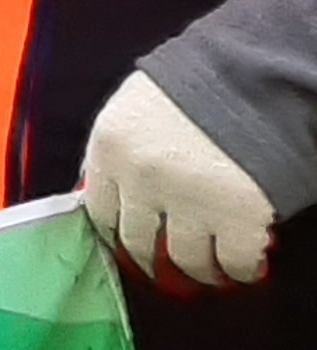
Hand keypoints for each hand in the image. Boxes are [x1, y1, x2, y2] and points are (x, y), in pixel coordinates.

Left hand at [80, 72, 276, 288]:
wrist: (253, 78)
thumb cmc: (191, 85)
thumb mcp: (133, 106)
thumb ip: (115, 148)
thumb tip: (95, 186)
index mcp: (110, 147)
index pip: (98, 210)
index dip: (115, 231)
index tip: (127, 242)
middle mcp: (141, 181)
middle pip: (139, 242)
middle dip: (152, 261)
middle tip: (165, 270)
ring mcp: (189, 204)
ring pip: (185, 260)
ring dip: (198, 271)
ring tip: (209, 272)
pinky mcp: (238, 220)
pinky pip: (233, 264)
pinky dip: (239, 271)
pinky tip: (243, 267)